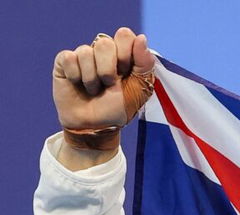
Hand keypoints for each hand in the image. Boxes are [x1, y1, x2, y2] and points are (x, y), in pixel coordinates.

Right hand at [52, 27, 154, 166]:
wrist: (96, 126)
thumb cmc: (119, 108)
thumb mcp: (140, 89)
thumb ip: (144, 64)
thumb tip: (141, 38)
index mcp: (124, 54)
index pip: (125, 35)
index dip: (125, 53)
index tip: (126, 72)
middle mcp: (103, 52)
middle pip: (104, 42)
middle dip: (108, 69)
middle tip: (109, 84)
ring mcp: (84, 56)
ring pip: (85, 51)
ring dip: (92, 78)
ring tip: (94, 90)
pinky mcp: (65, 62)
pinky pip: (69, 58)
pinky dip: (76, 76)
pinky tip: (78, 85)